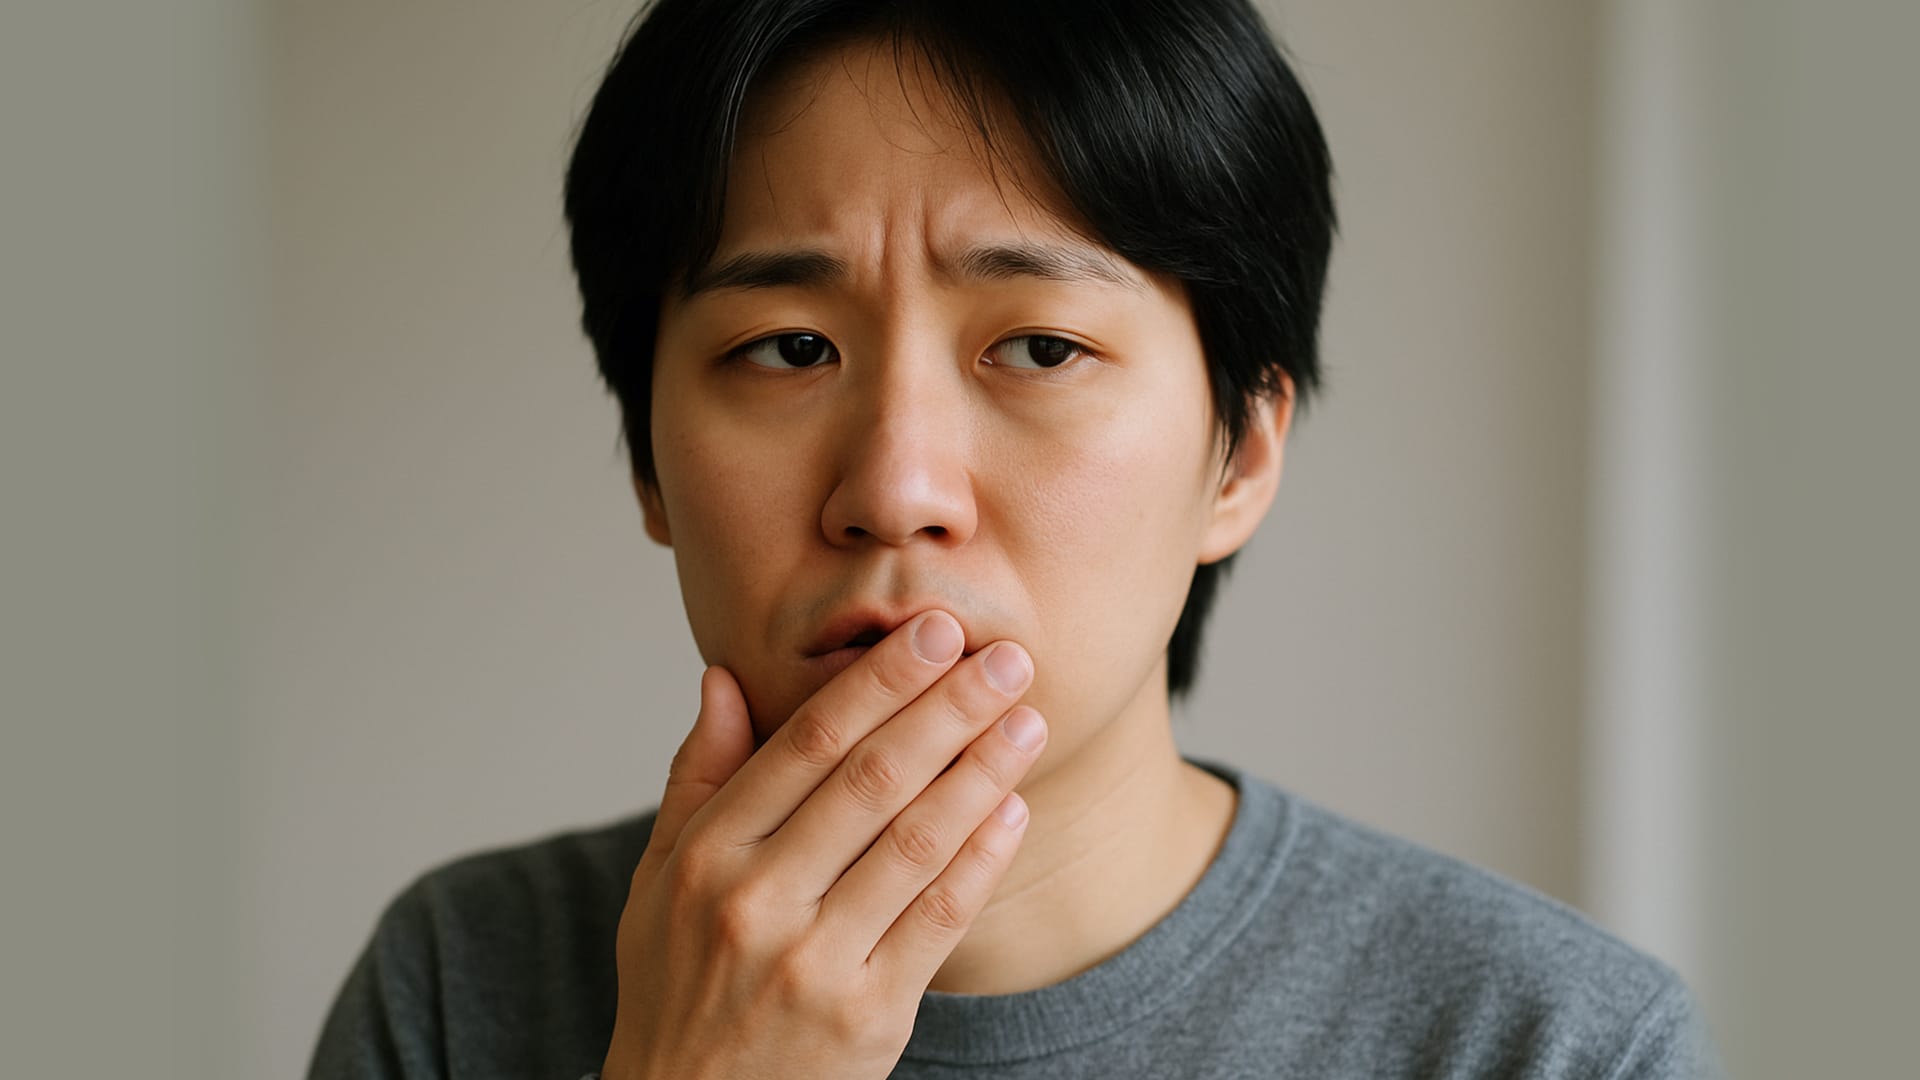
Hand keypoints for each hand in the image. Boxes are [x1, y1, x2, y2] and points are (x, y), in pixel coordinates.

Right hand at [600, 610, 1046, 1079]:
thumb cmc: (678, 988)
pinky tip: (1014, 809)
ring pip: (915, 842)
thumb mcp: (657, 882)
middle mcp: (756, 901)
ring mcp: (814, 961)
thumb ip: (697, 778)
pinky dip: (982, 859)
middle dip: (948, 709)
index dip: (879, 681)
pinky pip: (939, 920)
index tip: (935, 631)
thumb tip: (724, 678)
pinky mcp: (868, 1016)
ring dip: (982, 773)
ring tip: (1028, 721)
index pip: (807, 744)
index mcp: (706, 855)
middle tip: (1007, 657)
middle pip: (871, 780)